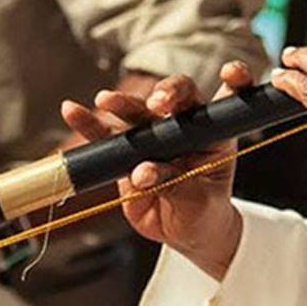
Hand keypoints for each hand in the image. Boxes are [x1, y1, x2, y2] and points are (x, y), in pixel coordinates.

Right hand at [60, 61, 254, 279]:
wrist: (182, 231)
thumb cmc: (202, 211)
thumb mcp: (198, 201)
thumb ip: (174, 183)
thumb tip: (141, 172)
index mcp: (215, 133)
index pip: (229, 99)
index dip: (233, 82)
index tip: (230, 74)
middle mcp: (184, 126)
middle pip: (176, 96)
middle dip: (166, 93)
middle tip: (156, 104)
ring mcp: (154, 136)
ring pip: (137, 111)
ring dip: (122, 103)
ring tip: (105, 100)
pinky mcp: (127, 151)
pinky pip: (106, 135)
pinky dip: (89, 124)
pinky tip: (72, 111)